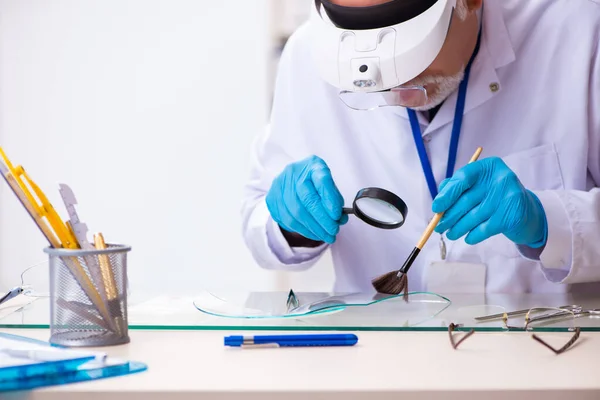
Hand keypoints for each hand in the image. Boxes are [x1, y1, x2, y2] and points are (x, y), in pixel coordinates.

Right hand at [266, 155, 347, 243]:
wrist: (291, 180)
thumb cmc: (314, 183)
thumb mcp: (328, 184)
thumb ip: (335, 199)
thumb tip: (340, 219)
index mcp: (312, 165)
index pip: (322, 179)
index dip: (330, 198)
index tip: (337, 215)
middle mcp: (293, 172)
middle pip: (307, 199)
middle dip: (323, 219)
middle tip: (334, 230)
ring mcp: (279, 185)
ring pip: (297, 213)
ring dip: (314, 228)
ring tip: (327, 236)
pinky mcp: (272, 199)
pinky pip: (288, 220)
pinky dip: (304, 230)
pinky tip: (314, 234)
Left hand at [431, 157, 547, 247]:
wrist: (526, 212)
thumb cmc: (494, 197)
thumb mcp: (478, 185)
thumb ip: (457, 187)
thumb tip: (438, 200)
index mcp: (489, 166)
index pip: (463, 178)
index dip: (447, 194)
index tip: (436, 208)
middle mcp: (501, 178)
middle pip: (466, 200)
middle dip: (449, 216)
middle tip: (439, 227)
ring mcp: (508, 197)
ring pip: (473, 217)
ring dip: (458, 229)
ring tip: (450, 234)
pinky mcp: (512, 216)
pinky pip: (484, 229)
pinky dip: (473, 236)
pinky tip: (468, 238)